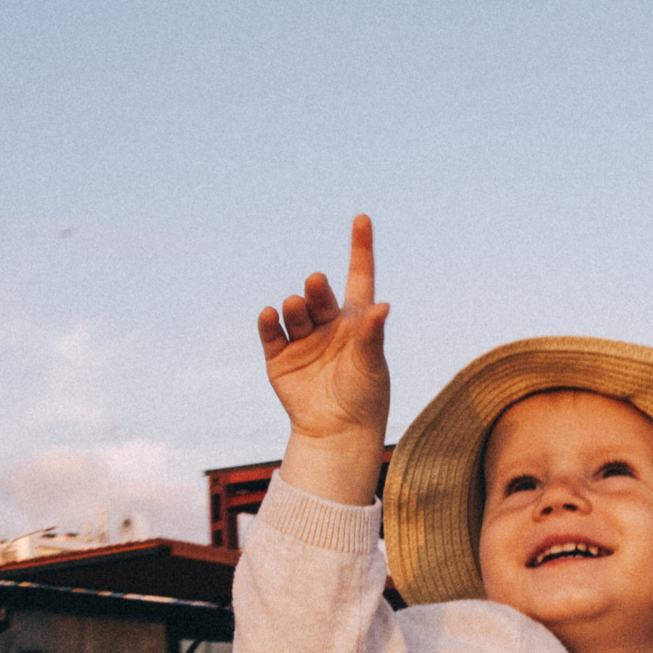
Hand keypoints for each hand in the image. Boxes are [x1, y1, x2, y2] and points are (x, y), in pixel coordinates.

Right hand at [263, 215, 390, 506]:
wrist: (337, 433)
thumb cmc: (364, 398)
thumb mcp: (372, 365)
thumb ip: (373, 335)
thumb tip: (382, 305)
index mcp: (357, 321)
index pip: (359, 277)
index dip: (360, 248)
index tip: (362, 219)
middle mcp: (329, 325)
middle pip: (321, 296)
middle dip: (317, 288)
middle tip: (316, 284)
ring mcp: (303, 339)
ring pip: (295, 311)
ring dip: (295, 306)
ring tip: (295, 307)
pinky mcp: (279, 357)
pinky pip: (272, 332)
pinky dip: (269, 321)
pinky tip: (270, 313)